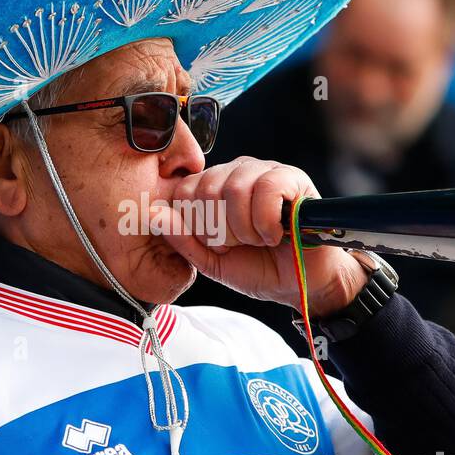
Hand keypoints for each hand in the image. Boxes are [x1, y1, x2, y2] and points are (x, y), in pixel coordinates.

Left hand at [151, 157, 367, 315]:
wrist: (300, 283)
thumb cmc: (257, 267)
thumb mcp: (210, 260)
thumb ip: (181, 239)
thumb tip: (153, 214)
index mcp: (213, 187)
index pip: (184, 191)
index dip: (197, 226)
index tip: (218, 245)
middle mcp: (236, 172)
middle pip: (207, 188)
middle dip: (222, 230)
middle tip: (241, 244)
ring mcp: (264, 171)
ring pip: (237, 187)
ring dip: (247, 228)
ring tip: (260, 240)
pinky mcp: (292, 178)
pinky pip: (268, 187)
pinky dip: (267, 221)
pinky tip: (276, 234)